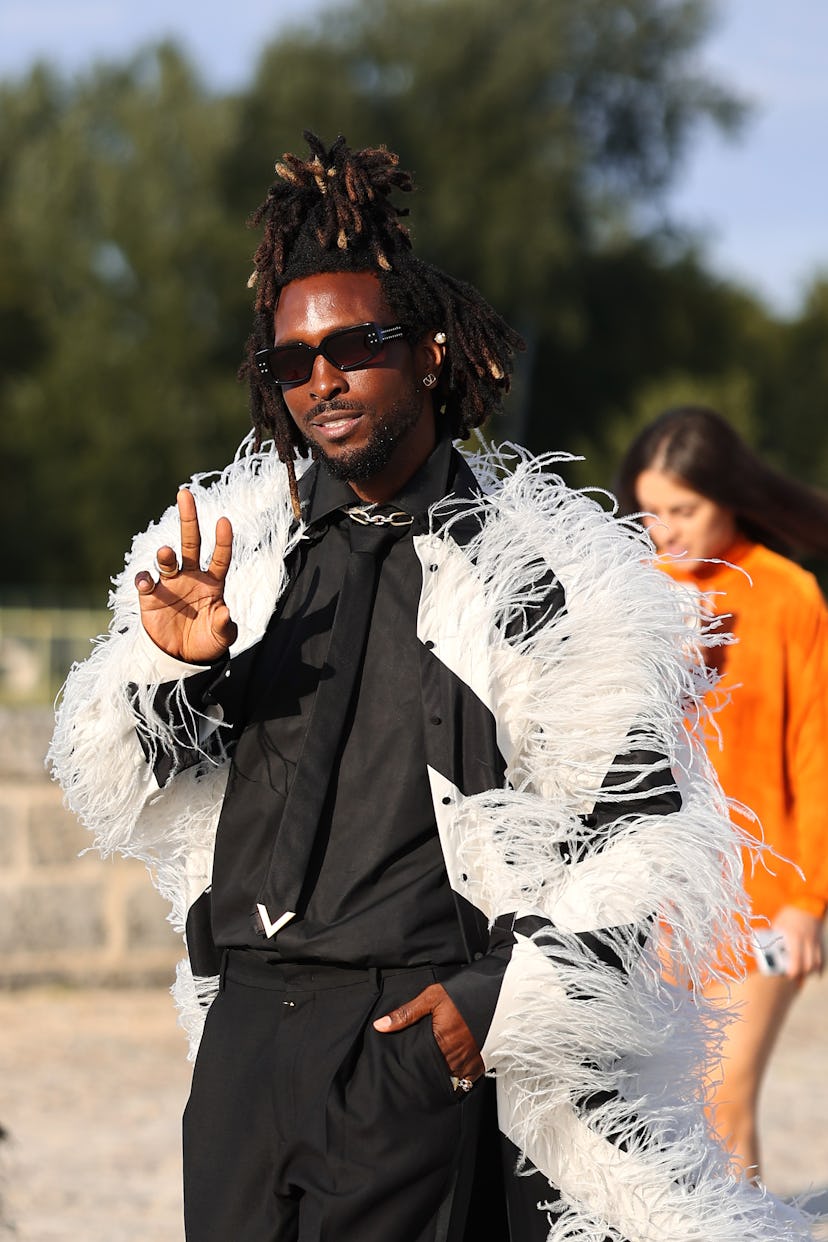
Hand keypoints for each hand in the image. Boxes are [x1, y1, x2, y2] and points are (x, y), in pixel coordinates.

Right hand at [134, 488, 236, 662]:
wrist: (182, 657)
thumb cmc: (207, 642)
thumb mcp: (222, 638)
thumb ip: (225, 626)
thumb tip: (226, 613)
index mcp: (213, 582)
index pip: (221, 557)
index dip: (223, 541)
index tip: (224, 521)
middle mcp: (191, 576)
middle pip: (191, 543)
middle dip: (189, 518)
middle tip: (184, 494)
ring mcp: (170, 584)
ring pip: (167, 561)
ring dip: (166, 555)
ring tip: (166, 552)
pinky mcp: (151, 596)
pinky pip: (145, 583)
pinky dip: (143, 579)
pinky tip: (144, 581)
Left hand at [373, 982, 484, 1083]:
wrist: (496, 995)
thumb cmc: (463, 995)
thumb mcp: (432, 997)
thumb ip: (406, 1013)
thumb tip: (380, 1025)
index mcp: (440, 1041)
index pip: (420, 1065)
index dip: (412, 1069)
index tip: (406, 1070)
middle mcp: (455, 1056)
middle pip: (434, 1074)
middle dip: (426, 1073)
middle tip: (418, 1072)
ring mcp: (469, 1062)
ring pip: (450, 1080)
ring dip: (442, 1077)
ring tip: (433, 1074)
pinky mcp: (481, 1064)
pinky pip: (467, 1081)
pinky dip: (459, 1079)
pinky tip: (451, 1073)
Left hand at [773, 906, 823, 978]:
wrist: (806, 903)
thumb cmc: (787, 915)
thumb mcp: (777, 924)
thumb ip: (772, 937)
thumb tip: (761, 948)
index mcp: (794, 936)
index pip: (795, 958)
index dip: (792, 969)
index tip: (786, 975)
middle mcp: (806, 940)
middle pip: (807, 964)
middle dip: (800, 974)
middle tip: (792, 977)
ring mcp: (814, 942)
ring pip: (815, 963)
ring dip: (809, 972)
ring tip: (800, 975)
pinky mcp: (819, 942)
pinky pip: (821, 958)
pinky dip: (818, 967)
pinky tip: (814, 973)